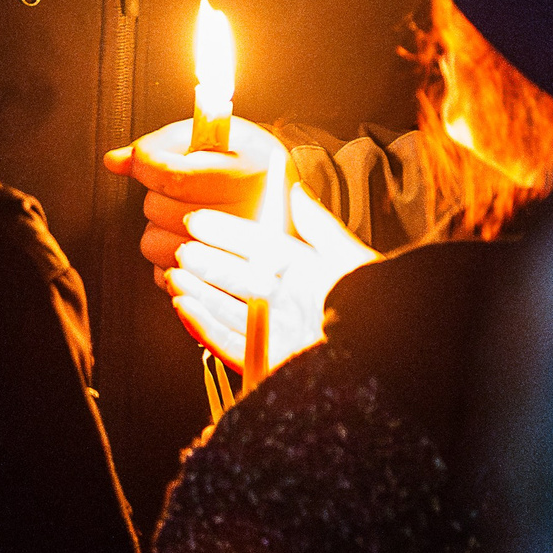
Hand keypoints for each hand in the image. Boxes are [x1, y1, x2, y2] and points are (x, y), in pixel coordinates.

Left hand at [104, 117, 288, 266]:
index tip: (145, 160)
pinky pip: (163, 275)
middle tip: (182, 188)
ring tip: (183, 215)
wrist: (287, 203)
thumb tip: (114, 161)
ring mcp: (237, 260)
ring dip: (157, 227)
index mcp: (251, 174)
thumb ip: (165, 143)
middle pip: (159, 209)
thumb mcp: (219, 136)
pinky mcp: (221, 287)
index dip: (146, 164)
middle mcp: (248, 220)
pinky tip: (187, 241)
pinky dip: (165, 258)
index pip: (174, 177)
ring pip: (153, 243)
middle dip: (157, 193)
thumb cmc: (248, 162)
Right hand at [161, 182, 380, 374]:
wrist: (378, 362)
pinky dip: (204, 327)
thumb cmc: (368, 306)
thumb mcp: (347, 260)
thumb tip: (295, 188)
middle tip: (179, 249)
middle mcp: (292, 304)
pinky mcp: (269, 364)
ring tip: (174, 276)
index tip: (197, 221)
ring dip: (199, 294)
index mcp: (310, 276)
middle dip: (207, 265)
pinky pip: (229, 345)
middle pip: (240, 281)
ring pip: (228, 311)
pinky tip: (185, 307)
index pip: (261, 248)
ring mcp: (278, 334)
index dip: (228, 234)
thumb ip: (319, 226)